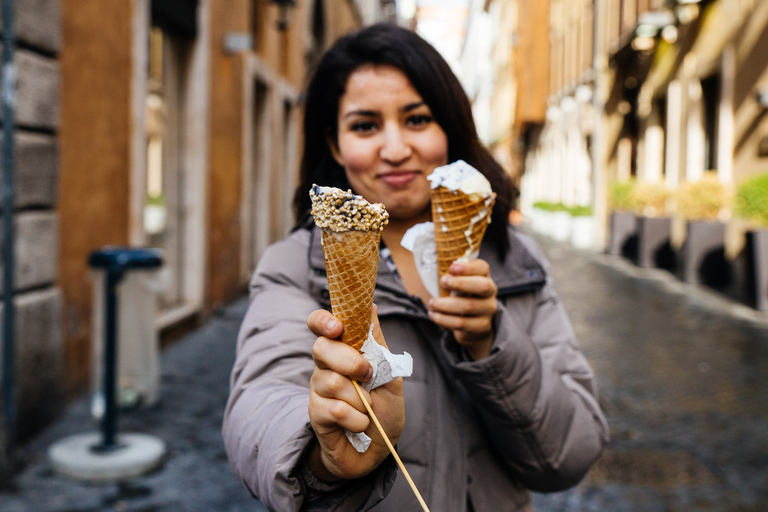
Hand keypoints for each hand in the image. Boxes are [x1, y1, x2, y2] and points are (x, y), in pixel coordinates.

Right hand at [306, 305, 404, 481]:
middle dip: (350, 361)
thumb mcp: (389, 373)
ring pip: (332, 382)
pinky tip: (360, 424)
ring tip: (368, 408)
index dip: (323, 321)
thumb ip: (377, 343)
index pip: (320, 325)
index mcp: (342, 350)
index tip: (337, 327)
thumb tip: (370, 306)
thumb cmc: (384, 408)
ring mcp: (318, 390)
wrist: (379, 448)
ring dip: (361, 398)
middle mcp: (325, 366)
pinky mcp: (316, 414)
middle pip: (322, 348)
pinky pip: (335, 409)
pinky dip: (357, 419)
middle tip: (368, 375)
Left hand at [427, 259, 497, 359]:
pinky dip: (444, 319)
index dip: (468, 267)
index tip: (451, 268)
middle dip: (460, 283)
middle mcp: (490, 292)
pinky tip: (433, 315)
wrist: (470, 324)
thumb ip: (450, 276)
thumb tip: (432, 269)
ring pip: (468, 306)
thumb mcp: (456, 284)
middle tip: (442, 282)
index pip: (482, 267)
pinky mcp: (481, 326)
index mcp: (484, 276)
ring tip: (432, 303)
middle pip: (482, 286)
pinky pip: (461, 323)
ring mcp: (488, 310)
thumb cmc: (459, 297)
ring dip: (445, 304)